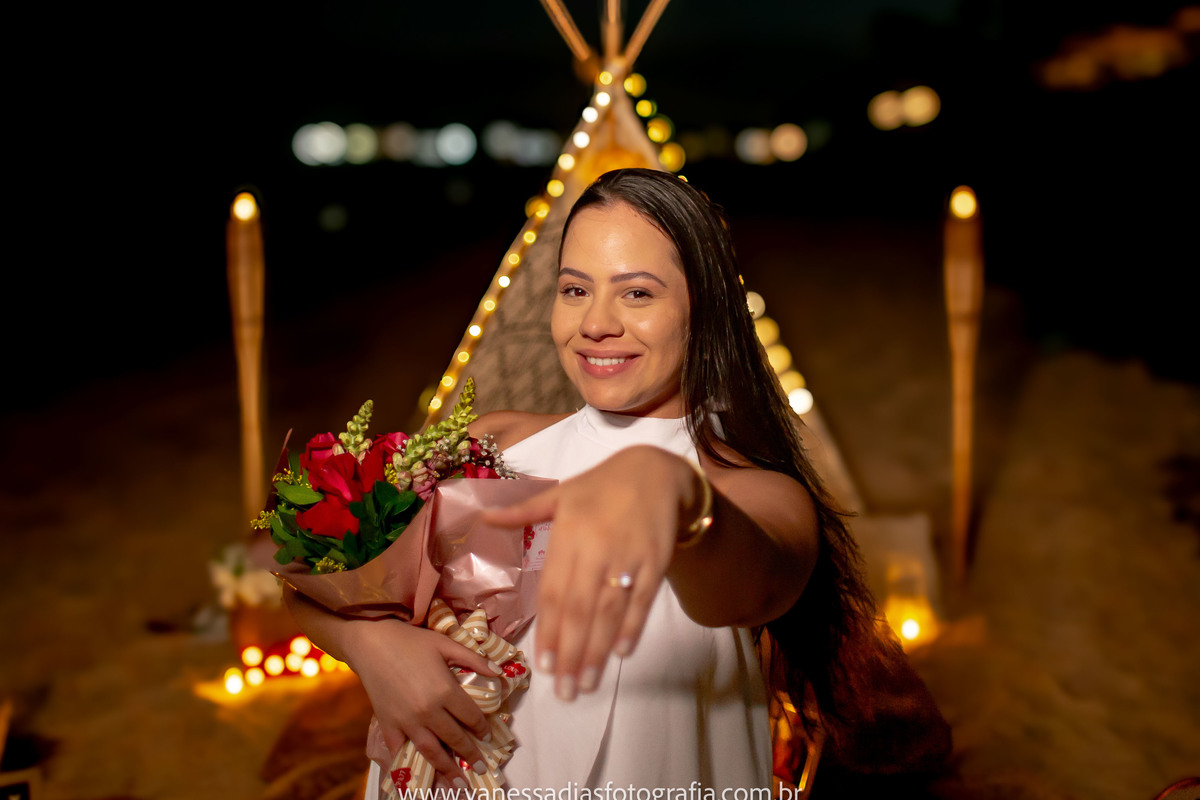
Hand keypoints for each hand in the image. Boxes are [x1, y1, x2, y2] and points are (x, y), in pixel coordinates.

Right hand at [346, 617, 500, 782]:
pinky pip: (401, 749)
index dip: (482, 727)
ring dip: (447, 768)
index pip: (470, 716)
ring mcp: (406, 721)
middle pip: (454, 738)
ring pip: (431, 751)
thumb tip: (498, 672)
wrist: (371, 643)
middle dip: (470, 754)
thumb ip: (473, 659)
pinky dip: (410, 763)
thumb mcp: (445, 644)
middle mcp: (428, 711)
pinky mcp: (388, 724)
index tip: (486, 735)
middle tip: (481, 767)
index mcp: (445, 691)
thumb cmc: (410, 641)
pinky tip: (419, 774)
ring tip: (458, 782)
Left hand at [483, 446, 695, 700]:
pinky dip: (632, 627)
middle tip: (564, 691)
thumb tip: (484, 517)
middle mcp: (595, 548)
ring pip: (609, 611)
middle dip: (571, 653)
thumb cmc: (601, 485)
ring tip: (587, 684)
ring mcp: (627, 556)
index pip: (554, 592)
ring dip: (598, 651)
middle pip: (580, 610)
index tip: (543, 666)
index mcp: (568, 534)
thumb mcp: (560, 493)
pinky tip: (621, 653)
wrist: (656, 470)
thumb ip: (523, 512)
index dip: (549, 631)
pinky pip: (641, 600)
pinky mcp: (655, 561)